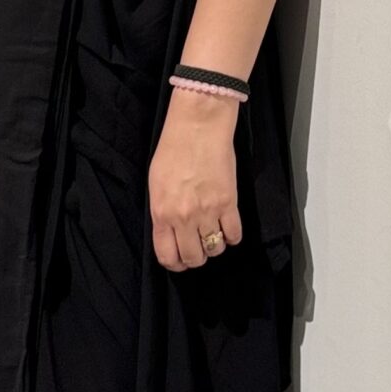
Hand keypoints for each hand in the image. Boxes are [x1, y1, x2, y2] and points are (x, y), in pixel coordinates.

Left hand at [149, 88, 243, 270]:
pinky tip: (228, 228)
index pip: (167, 255)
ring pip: (215, 249)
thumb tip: (170, 232)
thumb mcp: (156, 184)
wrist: (198, 128)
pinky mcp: (229, 203)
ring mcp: (208, 212)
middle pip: (193, 257)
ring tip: (214, 235)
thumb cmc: (173, 150)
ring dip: (215, 247)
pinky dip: (232, 237)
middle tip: (198, 249)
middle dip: (196, 258)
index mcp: (162, 213)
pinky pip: (234, 235)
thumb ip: (162, 212)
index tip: (180, 260)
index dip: (175, 263)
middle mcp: (184, 218)